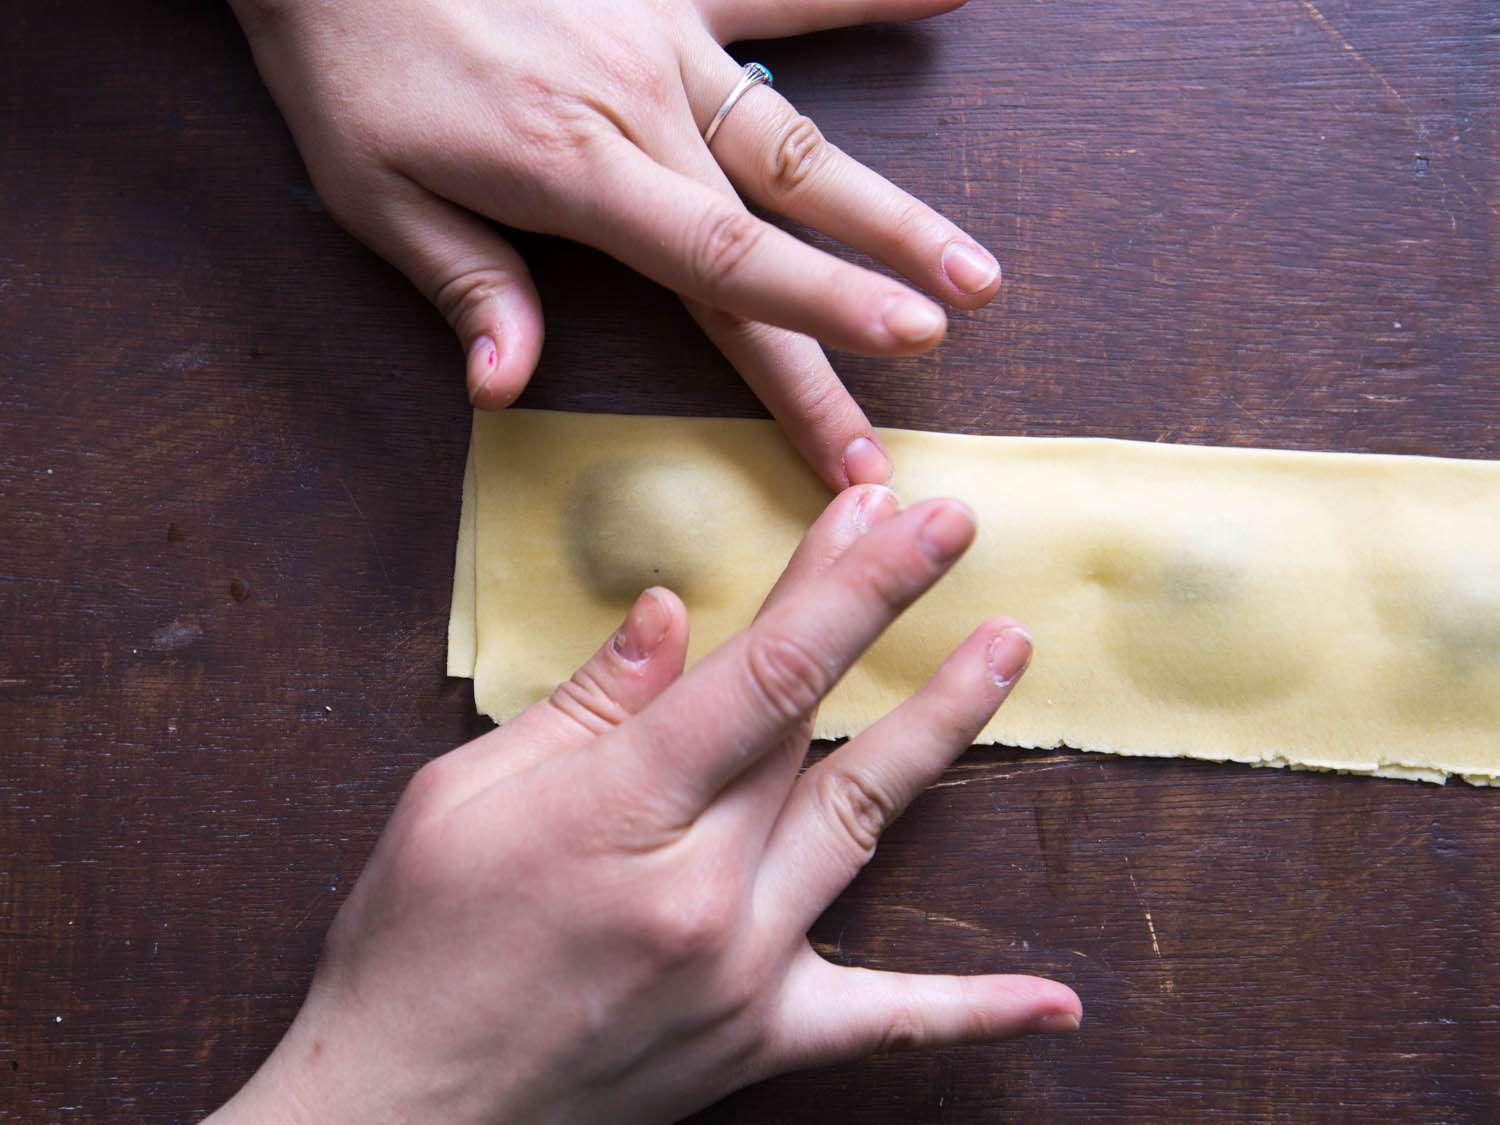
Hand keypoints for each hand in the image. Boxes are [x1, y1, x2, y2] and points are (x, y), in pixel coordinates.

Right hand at [210, 487, 1079, 1124]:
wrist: (404, 1113)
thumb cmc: (415, 943)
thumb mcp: (460, 796)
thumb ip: (584, 705)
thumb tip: (666, 615)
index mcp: (622, 812)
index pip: (763, 670)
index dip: (842, 582)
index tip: (898, 513)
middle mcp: (705, 890)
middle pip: (811, 720)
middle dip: (876, 609)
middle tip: (943, 529)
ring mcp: (745, 969)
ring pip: (865, 824)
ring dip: (941, 728)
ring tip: (1004, 651)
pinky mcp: (758, 1038)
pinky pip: (884, 1023)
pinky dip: (971, 1012)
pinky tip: (1055, 1005)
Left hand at [229, 0, 1003, 488]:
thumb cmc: (352, 62)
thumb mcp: (375, 189)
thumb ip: (464, 285)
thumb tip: (506, 390)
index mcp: (579, 171)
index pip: (723, 266)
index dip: (817, 319)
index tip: (893, 364)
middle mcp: (646, 109)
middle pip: (784, 214)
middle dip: (876, 281)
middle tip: (960, 319)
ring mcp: (668, 40)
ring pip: (801, 131)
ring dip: (891, 198)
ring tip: (974, 253)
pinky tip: (949, 1)